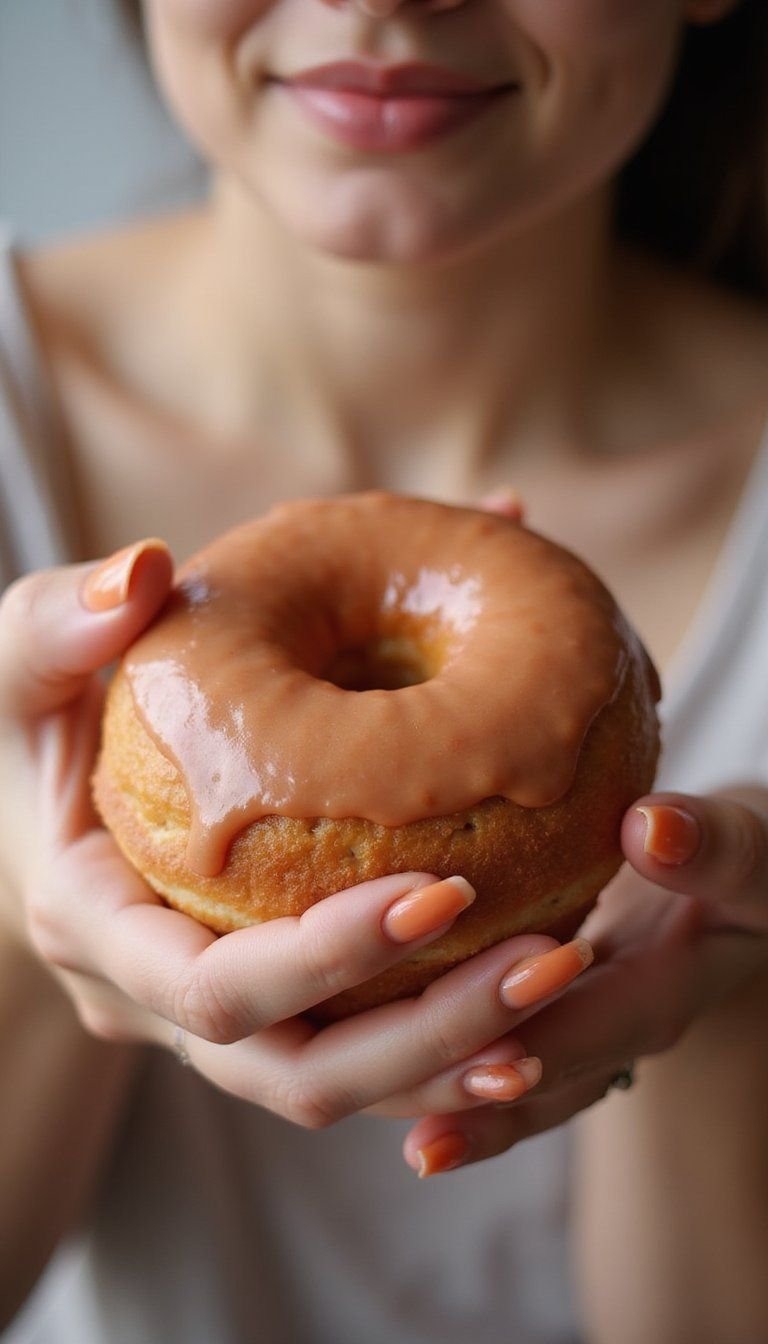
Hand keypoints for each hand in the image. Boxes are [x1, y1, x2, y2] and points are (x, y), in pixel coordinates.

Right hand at [0, 546, 592, 1126]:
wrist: (60, 788)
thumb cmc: (48, 713)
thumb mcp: (29, 657)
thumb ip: (61, 621)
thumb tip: (144, 569)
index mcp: (97, 932)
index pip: (218, 991)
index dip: (331, 959)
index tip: (448, 890)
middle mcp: (154, 1005)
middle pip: (302, 1072)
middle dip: (431, 1032)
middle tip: (551, 960)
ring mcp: (216, 1024)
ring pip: (348, 1082)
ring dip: (459, 1051)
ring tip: (566, 981)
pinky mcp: (272, 1010)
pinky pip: (366, 1049)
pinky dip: (449, 1035)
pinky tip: (539, 990)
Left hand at [402, 789, 767, 1174]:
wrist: (736, 881)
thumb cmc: (743, 862)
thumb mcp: (751, 852)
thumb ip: (713, 847)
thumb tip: (651, 829)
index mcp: (667, 983)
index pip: (603, 1023)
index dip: (551, 1044)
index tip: (496, 1066)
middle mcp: (621, 1023)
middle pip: (552, 1075)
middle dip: (489, 1101)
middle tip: (429, 1143)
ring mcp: (584, 1025)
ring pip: (522, 1080)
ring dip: (466, 1107)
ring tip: (419, 1154)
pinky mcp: (549, 1012)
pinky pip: (502, 1052)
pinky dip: (457, 1072)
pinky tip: (402, 1098)